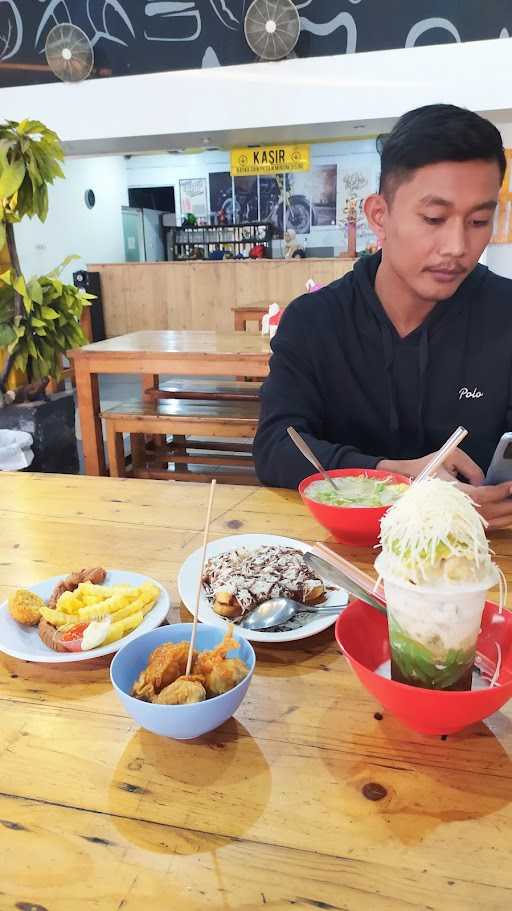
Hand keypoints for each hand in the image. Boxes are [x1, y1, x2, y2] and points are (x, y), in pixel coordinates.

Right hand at [377, 451, 511, 527]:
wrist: (401, 484)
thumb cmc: (424, 467)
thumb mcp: (449, 456)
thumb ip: (471, 468)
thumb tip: (484, 483)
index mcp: (449, 493)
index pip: (480, 496)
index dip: (498, 492)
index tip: (511, 485)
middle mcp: (451, 509)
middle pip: (486, 514)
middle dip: (507, 506)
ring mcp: (452, 519)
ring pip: (484, 524)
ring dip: (504, 518)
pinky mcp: (453, 524)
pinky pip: (478, 527)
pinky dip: (495, 523)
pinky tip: (505, 517)